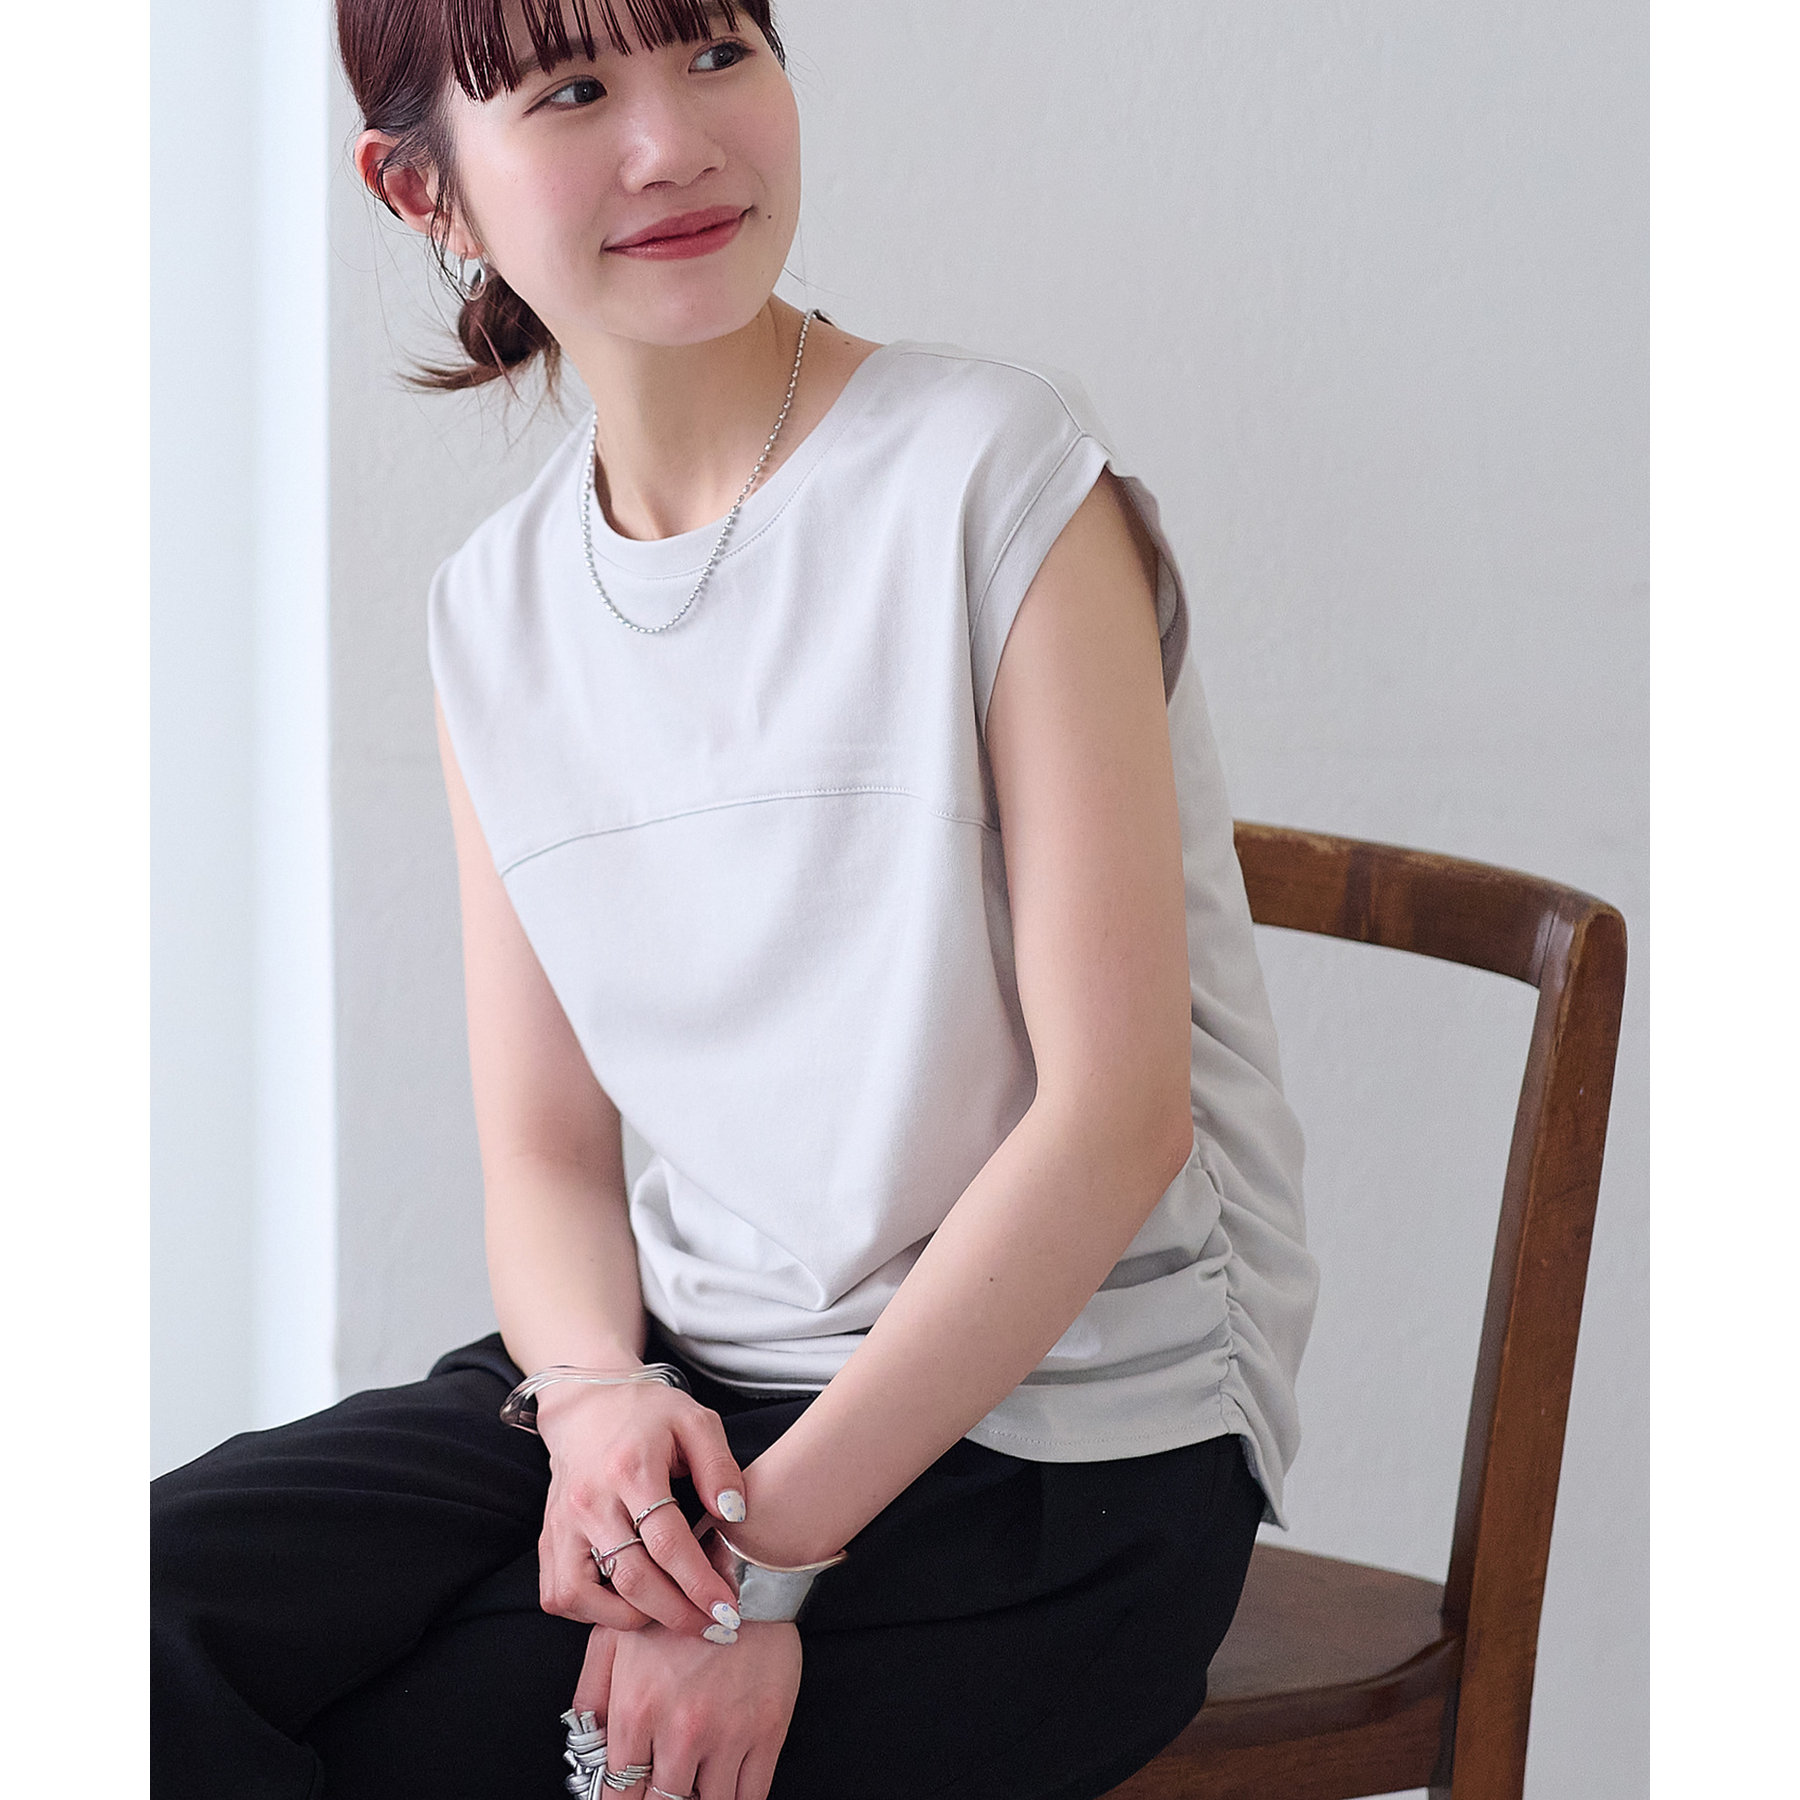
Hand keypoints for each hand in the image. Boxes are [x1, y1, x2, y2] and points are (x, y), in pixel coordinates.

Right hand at [536, 1379, 749, 1638]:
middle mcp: (590, 1501)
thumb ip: (718, 1466)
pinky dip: (594, 1612)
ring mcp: (562, 1524)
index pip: (668, 1542)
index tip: (729, 1608)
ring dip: (635, 1619)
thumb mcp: (695, 1422)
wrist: (588, 1405)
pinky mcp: (548, 1540)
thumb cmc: (649, 1415)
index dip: (700, 1583)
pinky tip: (630, 1604)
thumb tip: (733, 1515)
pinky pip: (562, 1596)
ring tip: (673, 1615)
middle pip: (633, 1579)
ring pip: (588, 1598)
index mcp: (630, 1468)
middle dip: (679, 1613)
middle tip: (714, 1628)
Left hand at [572, 1619, 801, 1799]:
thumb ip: (591, 1693)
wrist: (746, 1575)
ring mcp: (727, 1735)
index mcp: (636, 1711)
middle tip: (663, 1784)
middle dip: (660, 1799)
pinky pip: (751, 1797)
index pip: (619, 1793)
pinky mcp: (767, 1732)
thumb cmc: (677, 1604)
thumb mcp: (617, 1637)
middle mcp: (679, 1731)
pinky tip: (725, 1785)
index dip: (623, 1799)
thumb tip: (585, 1743)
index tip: (631, 1794)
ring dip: (698, 1799)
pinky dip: (736, 1799)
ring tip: (694, 1782)